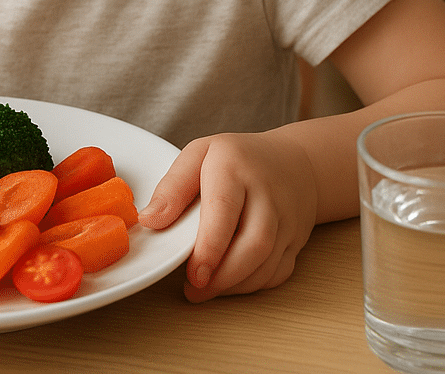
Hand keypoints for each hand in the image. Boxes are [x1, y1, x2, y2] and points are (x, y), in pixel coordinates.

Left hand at [138, 129, 317, 301]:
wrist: (293, 162)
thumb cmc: (237, 158)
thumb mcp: (198, 154)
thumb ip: (172, 187)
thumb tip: (149, 221)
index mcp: (235, 167)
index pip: (224, 209)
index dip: (210, 246)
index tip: (193, 273)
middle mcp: (266, 194)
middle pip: (254, 243)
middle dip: (224, 275)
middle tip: (195, 288)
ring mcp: (286, 219)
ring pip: (267, 263)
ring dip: (235, 284)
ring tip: (206, 290)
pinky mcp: (296, 241)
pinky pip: (278, 272)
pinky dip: (253, 284)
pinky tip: (230, 283)